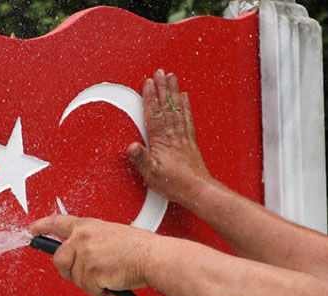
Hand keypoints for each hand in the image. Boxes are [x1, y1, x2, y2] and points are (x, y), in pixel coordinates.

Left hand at [29, 215, 156, 295]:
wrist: (153, 257)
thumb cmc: (139, 248)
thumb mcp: (110, 233)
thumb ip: (90, 240)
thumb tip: (79, 253)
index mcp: (87, 226)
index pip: (57, 223)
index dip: (41, 227)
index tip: (31, 230)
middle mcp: (82, 238)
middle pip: (59, 260)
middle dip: (70, 271)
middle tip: (89, 274)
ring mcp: (85, 254)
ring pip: (76, 279)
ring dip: (93, 283)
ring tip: (111, 275)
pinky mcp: (91, 272)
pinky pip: (90, 290)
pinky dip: (103, 292)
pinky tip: (114, 283)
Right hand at [127, 69, 214, 207]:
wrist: (197, 190)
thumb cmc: (175, 184)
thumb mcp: (151, 174)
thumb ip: (140, 159)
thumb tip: (130, 146)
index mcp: (162, 140)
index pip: (154, 114)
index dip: (150, 97)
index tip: (147, 82)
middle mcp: (173, 135)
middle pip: (166, 106)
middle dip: (162, 88)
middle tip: (160, 72)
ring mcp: (183, 136)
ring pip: (177, 108)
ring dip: (173, 92)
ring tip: (172, 77)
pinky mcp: (190, 141)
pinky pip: (187, 118)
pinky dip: (185, 106)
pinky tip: (184, 98)